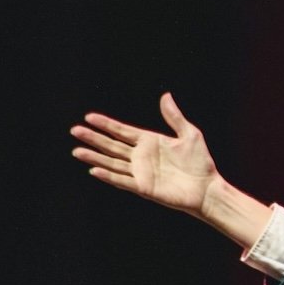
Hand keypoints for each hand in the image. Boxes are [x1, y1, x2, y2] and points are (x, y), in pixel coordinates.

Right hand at [71, 93, 221, 215]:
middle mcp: (141, 157)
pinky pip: (122, 181)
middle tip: (75, 130)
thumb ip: (174, 117)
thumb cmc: (201, 163)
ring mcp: (141, 173)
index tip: (89, 116)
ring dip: (95, 157)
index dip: (106, 124)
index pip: (121, 131)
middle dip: (93, 138)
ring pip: (112, 163)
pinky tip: (95, 170)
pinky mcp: (144, 188)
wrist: (208, 188)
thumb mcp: (190, 135)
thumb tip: (165, 95)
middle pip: (111, 145)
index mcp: (149, 142)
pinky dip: (108, 176)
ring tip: (77, 151)